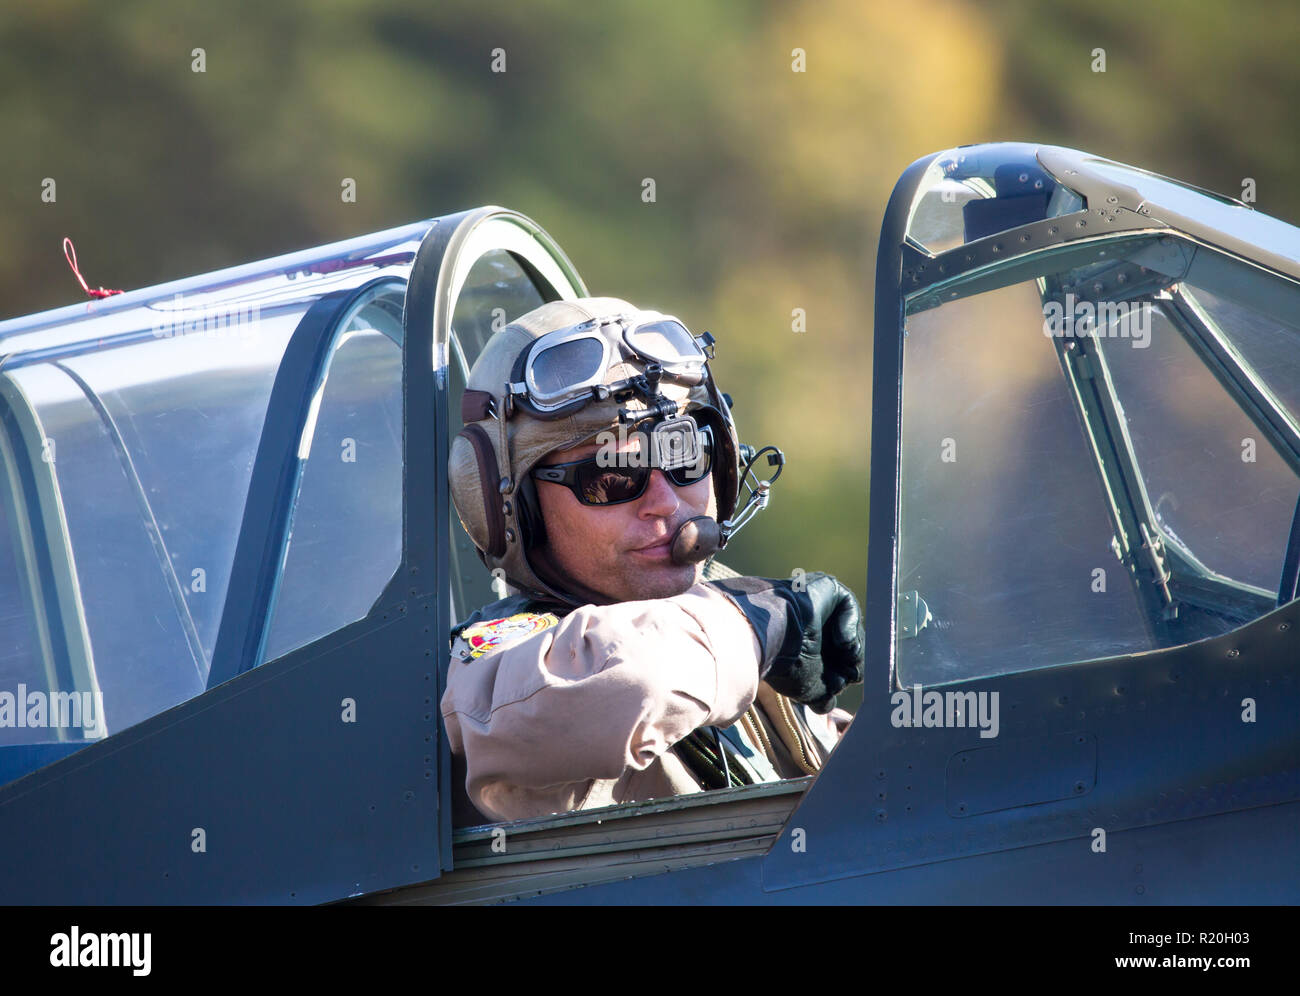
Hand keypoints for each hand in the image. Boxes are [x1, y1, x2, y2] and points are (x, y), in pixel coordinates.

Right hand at [708, 573, 864, 712]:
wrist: (773, 635)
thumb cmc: (786, 664)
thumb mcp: (809, 688)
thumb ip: (822, 695)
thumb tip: (829, 704)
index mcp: (804, 648)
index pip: (835, 661)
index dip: (843, 672)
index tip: (840, 682)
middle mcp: (810, 626)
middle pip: (845, 645)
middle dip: (849, 660)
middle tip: (846, 671)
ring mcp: (817, 605)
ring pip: (849, 628)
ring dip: (852, 646)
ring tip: (844, 655)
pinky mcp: (824, 587)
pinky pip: (848, 606)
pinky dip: (850, 625)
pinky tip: (841, 641)